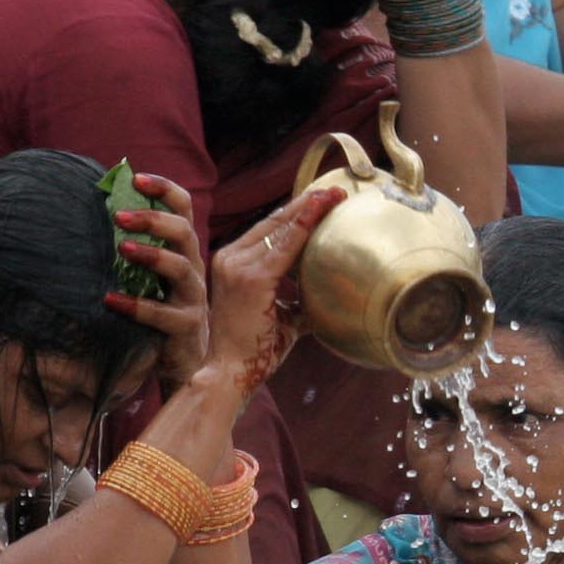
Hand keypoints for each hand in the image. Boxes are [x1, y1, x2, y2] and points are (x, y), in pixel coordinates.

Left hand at [104, 172, 215, 388]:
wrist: (186, 365)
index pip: (184, 208)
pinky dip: (136, 306)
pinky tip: (109, 300)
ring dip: (152, 255)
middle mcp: (194, 270)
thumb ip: (135, 248)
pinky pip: (163, 315)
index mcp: (185, 251)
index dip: (164, 189)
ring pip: (180, 269)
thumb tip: (100, 212)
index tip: (136, 178)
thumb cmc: (162, 315)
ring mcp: (193, 299)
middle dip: (153, 219)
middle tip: (118, 216)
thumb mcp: (152, 277)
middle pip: (184, 232)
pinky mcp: (185, 328)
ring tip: (122, 248)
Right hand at [198, 182, 345, 397]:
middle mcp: (230, 257)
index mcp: (232, 263)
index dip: (294, 212)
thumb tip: (330, 297)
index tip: (320, 199)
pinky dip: (306, 225)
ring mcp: (238, 265)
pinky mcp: (252, 278)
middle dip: (305, 204)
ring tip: (334, 196)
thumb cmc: (254, 349)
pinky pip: (286, 245)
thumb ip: (298, 301)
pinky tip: (323, 211)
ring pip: (280, 227)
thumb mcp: (279, 317)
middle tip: (334, 191)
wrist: (229, 373)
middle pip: (273, 221)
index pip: (267, 229)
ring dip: (309, 209)